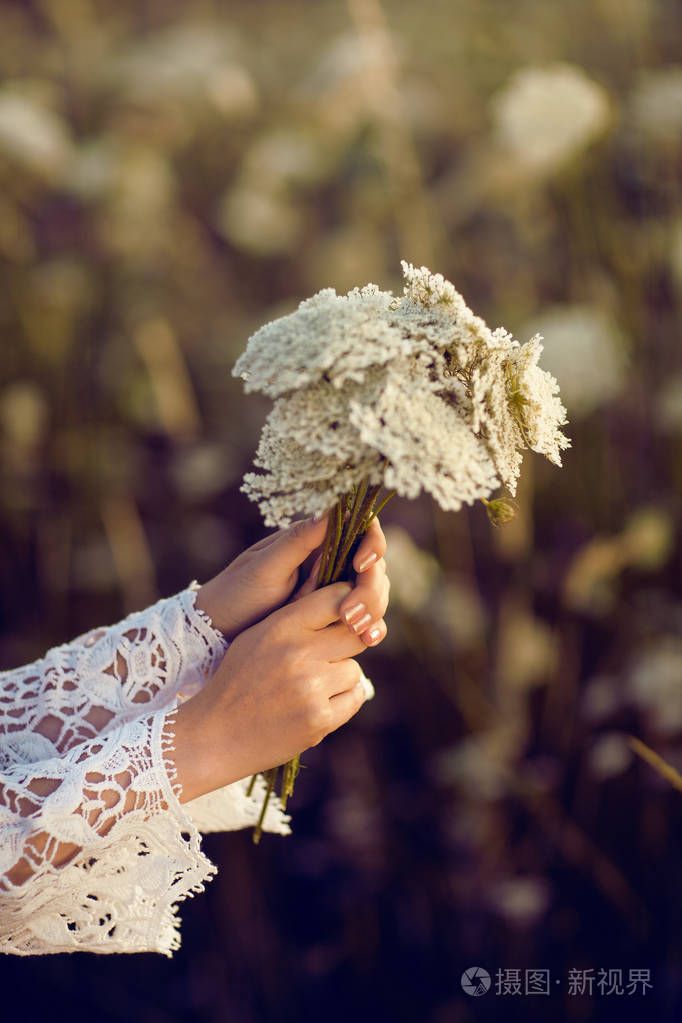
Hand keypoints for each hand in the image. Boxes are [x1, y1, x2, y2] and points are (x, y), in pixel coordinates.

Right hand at [172, 583, 373, 801]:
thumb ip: (295, 619)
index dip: (347, 605)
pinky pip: (354, 697)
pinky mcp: (319, 719)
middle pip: (354, 635)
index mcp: (281, 627)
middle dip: (346, 644)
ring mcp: (310, 687)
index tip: (344, 615)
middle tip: (330, 655)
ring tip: (312, 686)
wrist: (215, 735)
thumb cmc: (238, 681)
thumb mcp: (256, 637)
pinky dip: (342, 700)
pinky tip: (319, 703)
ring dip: (341, 677)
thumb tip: (344, 604)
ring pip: (354, 669)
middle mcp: (298, 653)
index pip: (337, 598)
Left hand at [194, 515, 388, 646]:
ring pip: (373, 591)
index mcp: (315, 540)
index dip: (372, 544)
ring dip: (374, 608)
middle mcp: (330, 561)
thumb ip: (298, 541)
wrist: (220, 631)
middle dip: (371, 587)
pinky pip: (363, 617)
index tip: (361, 565)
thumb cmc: (237, 592)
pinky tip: (368, 638)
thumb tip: (332, 509)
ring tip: (361, 632)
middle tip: (351, 614)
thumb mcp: (264, 566)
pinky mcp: (333, 616)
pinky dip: (371, 626)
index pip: (361, 530)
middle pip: (373, 565)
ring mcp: (333, 589)